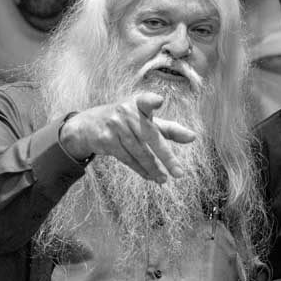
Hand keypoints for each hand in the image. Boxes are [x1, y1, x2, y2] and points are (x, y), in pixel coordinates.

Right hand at [60, 92, 195, 181]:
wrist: (87, 126)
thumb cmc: (126, 121)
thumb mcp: (145, 120)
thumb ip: (169, 129)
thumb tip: (193, 137)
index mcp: (138, 103)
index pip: (146, 101)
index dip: (151, 101)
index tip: (158, 101)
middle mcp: (126, 112)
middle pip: (151, 138)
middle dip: (166, 157)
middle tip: (179, 173)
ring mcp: (114, 126)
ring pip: (139, 153)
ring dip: (153, 169)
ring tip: (164, 179)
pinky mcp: (106, 140)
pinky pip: (127, 159)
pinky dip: (140, 169)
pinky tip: (150, 176)